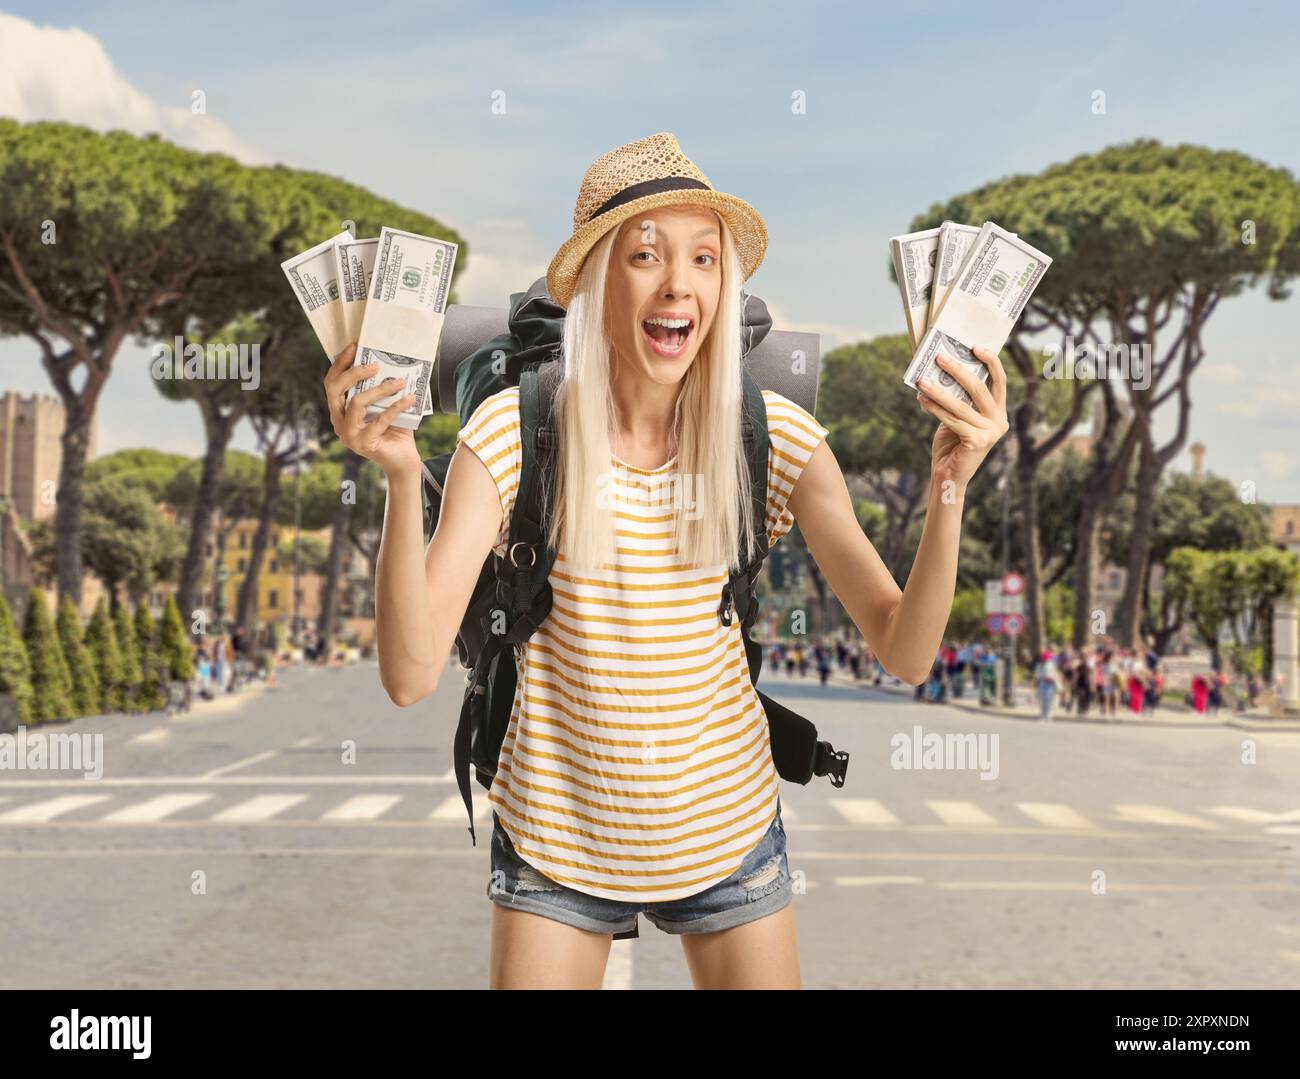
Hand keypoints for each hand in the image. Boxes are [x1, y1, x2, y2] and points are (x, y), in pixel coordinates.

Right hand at [324, 342, 422, 478]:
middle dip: (354, 372)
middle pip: (336, 389)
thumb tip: (390, 359)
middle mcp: (339, 421)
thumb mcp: (384, 405)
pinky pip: (379, 419)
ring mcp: (349, 434)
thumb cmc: (394, 430)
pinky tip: (410, 399)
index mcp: (340, 409)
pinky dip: (396, 407)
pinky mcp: (364, 443)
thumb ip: (380, 387)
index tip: (355, 345)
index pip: (332, 382)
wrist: (402, 461)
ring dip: (380, 389)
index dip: (341, 362)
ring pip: (357, 403)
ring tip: (399, 382)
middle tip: (375, 364)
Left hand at [916, 345, 1009, 491]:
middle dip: (957, 370)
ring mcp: (991, 432)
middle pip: (979, 388)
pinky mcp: (978, 442)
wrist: (948, 475)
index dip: (990, 361)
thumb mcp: (958, 416)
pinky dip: (934, 408)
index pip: (999, 380)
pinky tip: (921, 399)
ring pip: (961, 404)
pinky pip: (952, 419)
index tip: (974, 346)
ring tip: (922, 380)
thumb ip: (958, 397)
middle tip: (939, 358)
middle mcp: (999, 421)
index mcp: (999, 411)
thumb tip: (941, 369)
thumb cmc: (951, 443)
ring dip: (938, 390)